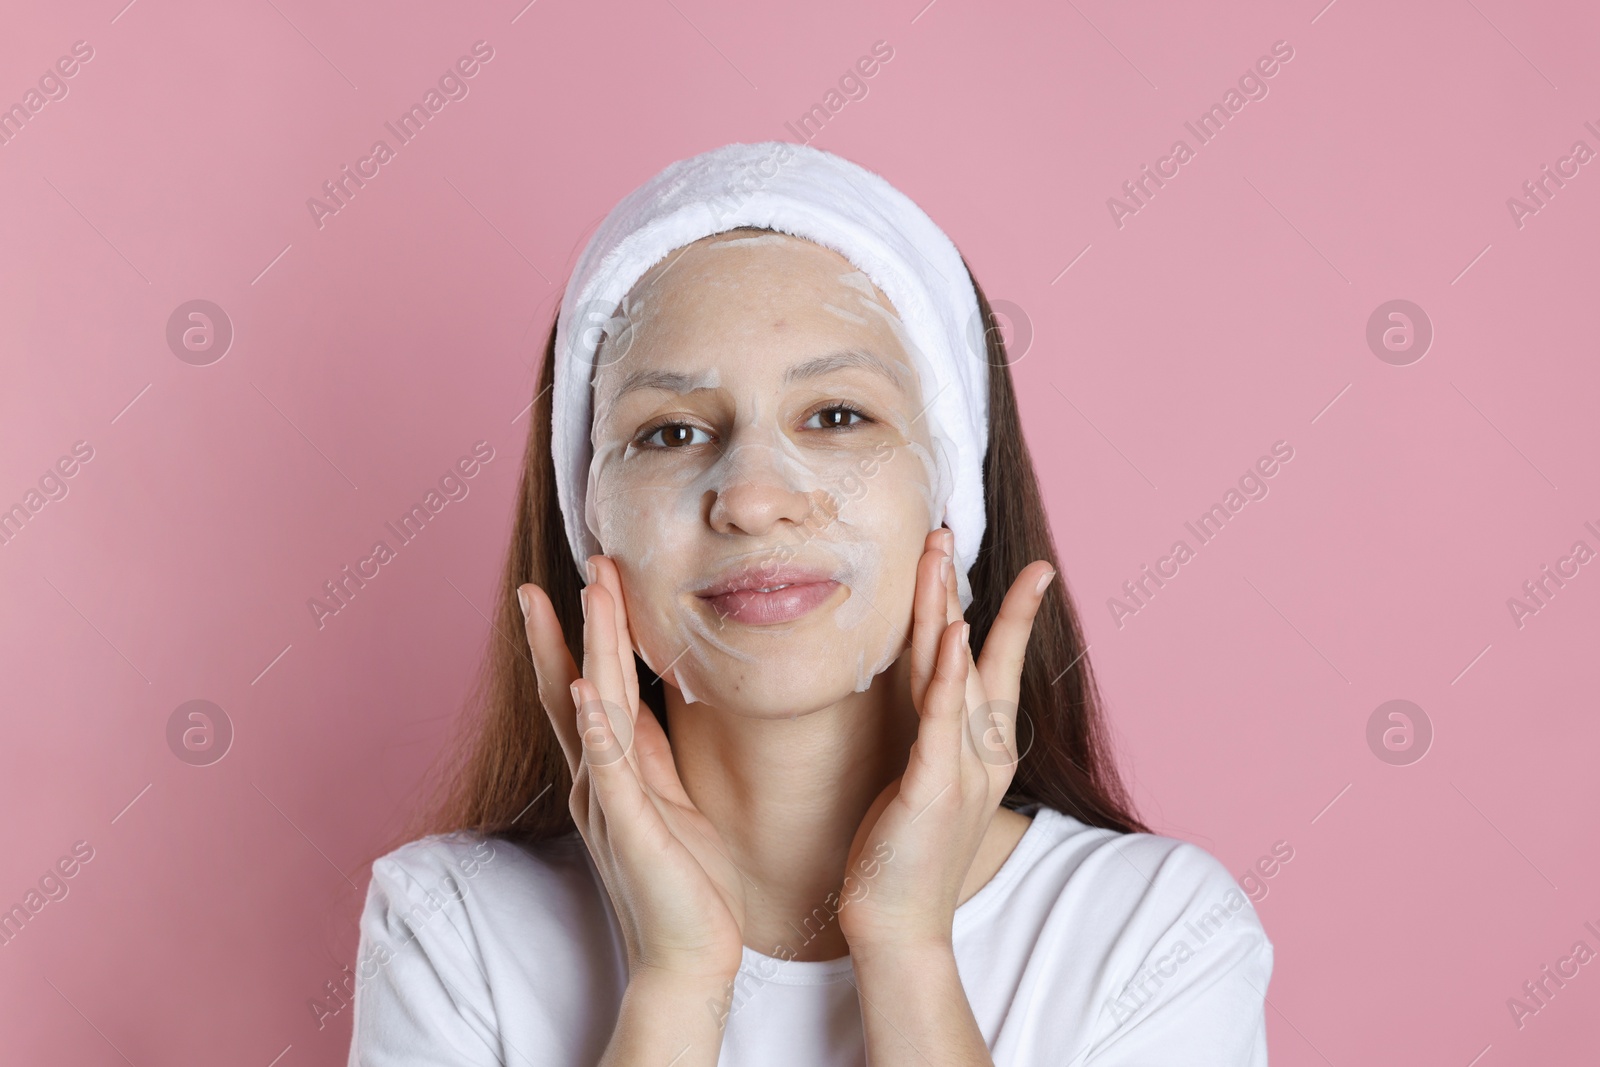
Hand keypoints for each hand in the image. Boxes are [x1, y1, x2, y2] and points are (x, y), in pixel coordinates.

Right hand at [519, 556, 746, 985]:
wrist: (690, 957)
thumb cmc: (685, 883)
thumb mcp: (668, 801)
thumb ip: (649, 755)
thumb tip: (642, 707)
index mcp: (610, 773)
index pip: (588, 688)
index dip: (582, 633)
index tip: (582, 579)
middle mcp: (598, 781)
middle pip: (580, 684)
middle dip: (579, 622)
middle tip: (582, 562)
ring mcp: (610, 803)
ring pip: (595, 709)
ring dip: (591, 648)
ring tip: (589, 593)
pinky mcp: (632, 829)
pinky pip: (610, 769)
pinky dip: (596, 728)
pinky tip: (587, 689)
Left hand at [836, 528, 1053, 955]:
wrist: (898, 925)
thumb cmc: (904, 857)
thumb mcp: (924, 785)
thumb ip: (932, 740)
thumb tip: (928, 699)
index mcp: (981, 749)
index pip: (995, 666)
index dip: (1009, 614)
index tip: (1027, 567)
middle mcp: (981, 751)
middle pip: (975, 653)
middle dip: (964, 588)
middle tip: (951, 530)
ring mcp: (962, 768)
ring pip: (957, 671)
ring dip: (947, 608)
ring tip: (939, 553)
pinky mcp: (933, 787)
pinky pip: (940, 718)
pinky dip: (947, 673)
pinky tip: (951, 632)